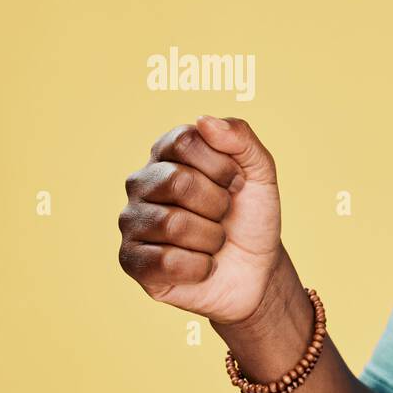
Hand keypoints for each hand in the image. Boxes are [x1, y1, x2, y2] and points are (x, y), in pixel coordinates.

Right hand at [118, 116, 285, 326]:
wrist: (258, 270)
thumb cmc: (251, 217)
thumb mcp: (260, 173)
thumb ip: (240, 138)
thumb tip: (204, 121)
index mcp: (167, 154)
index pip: (186, 141)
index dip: (223, 166)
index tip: (235, 183)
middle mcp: (141, 183)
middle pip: (178, 182)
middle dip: (218, 204)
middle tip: (223, 216)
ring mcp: (132, 222)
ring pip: (173, 223)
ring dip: (212, 238)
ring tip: (213, 242)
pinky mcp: (131, 261)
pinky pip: (166, 261)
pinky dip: (200, 267)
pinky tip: (201, 265)